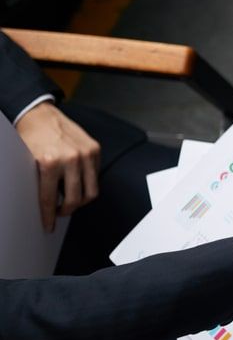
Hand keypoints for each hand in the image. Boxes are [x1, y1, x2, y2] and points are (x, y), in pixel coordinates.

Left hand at [15, 102, 100, 231]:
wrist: (39, 114)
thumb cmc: (31, 136)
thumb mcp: (29, 162)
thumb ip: (40, 183)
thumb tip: (47, 205)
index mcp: (49, 162)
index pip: (50, 199)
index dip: (49, 216)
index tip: (49, 225)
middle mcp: (71, 158)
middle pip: (75, 199)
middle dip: (67, 210)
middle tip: (61, 211)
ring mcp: (85, 153)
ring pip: (91, 190)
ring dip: (81, 199)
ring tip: (71, 199)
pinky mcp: (95, 149)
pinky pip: (96, 176)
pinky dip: (87, 182)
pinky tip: (77, 181)